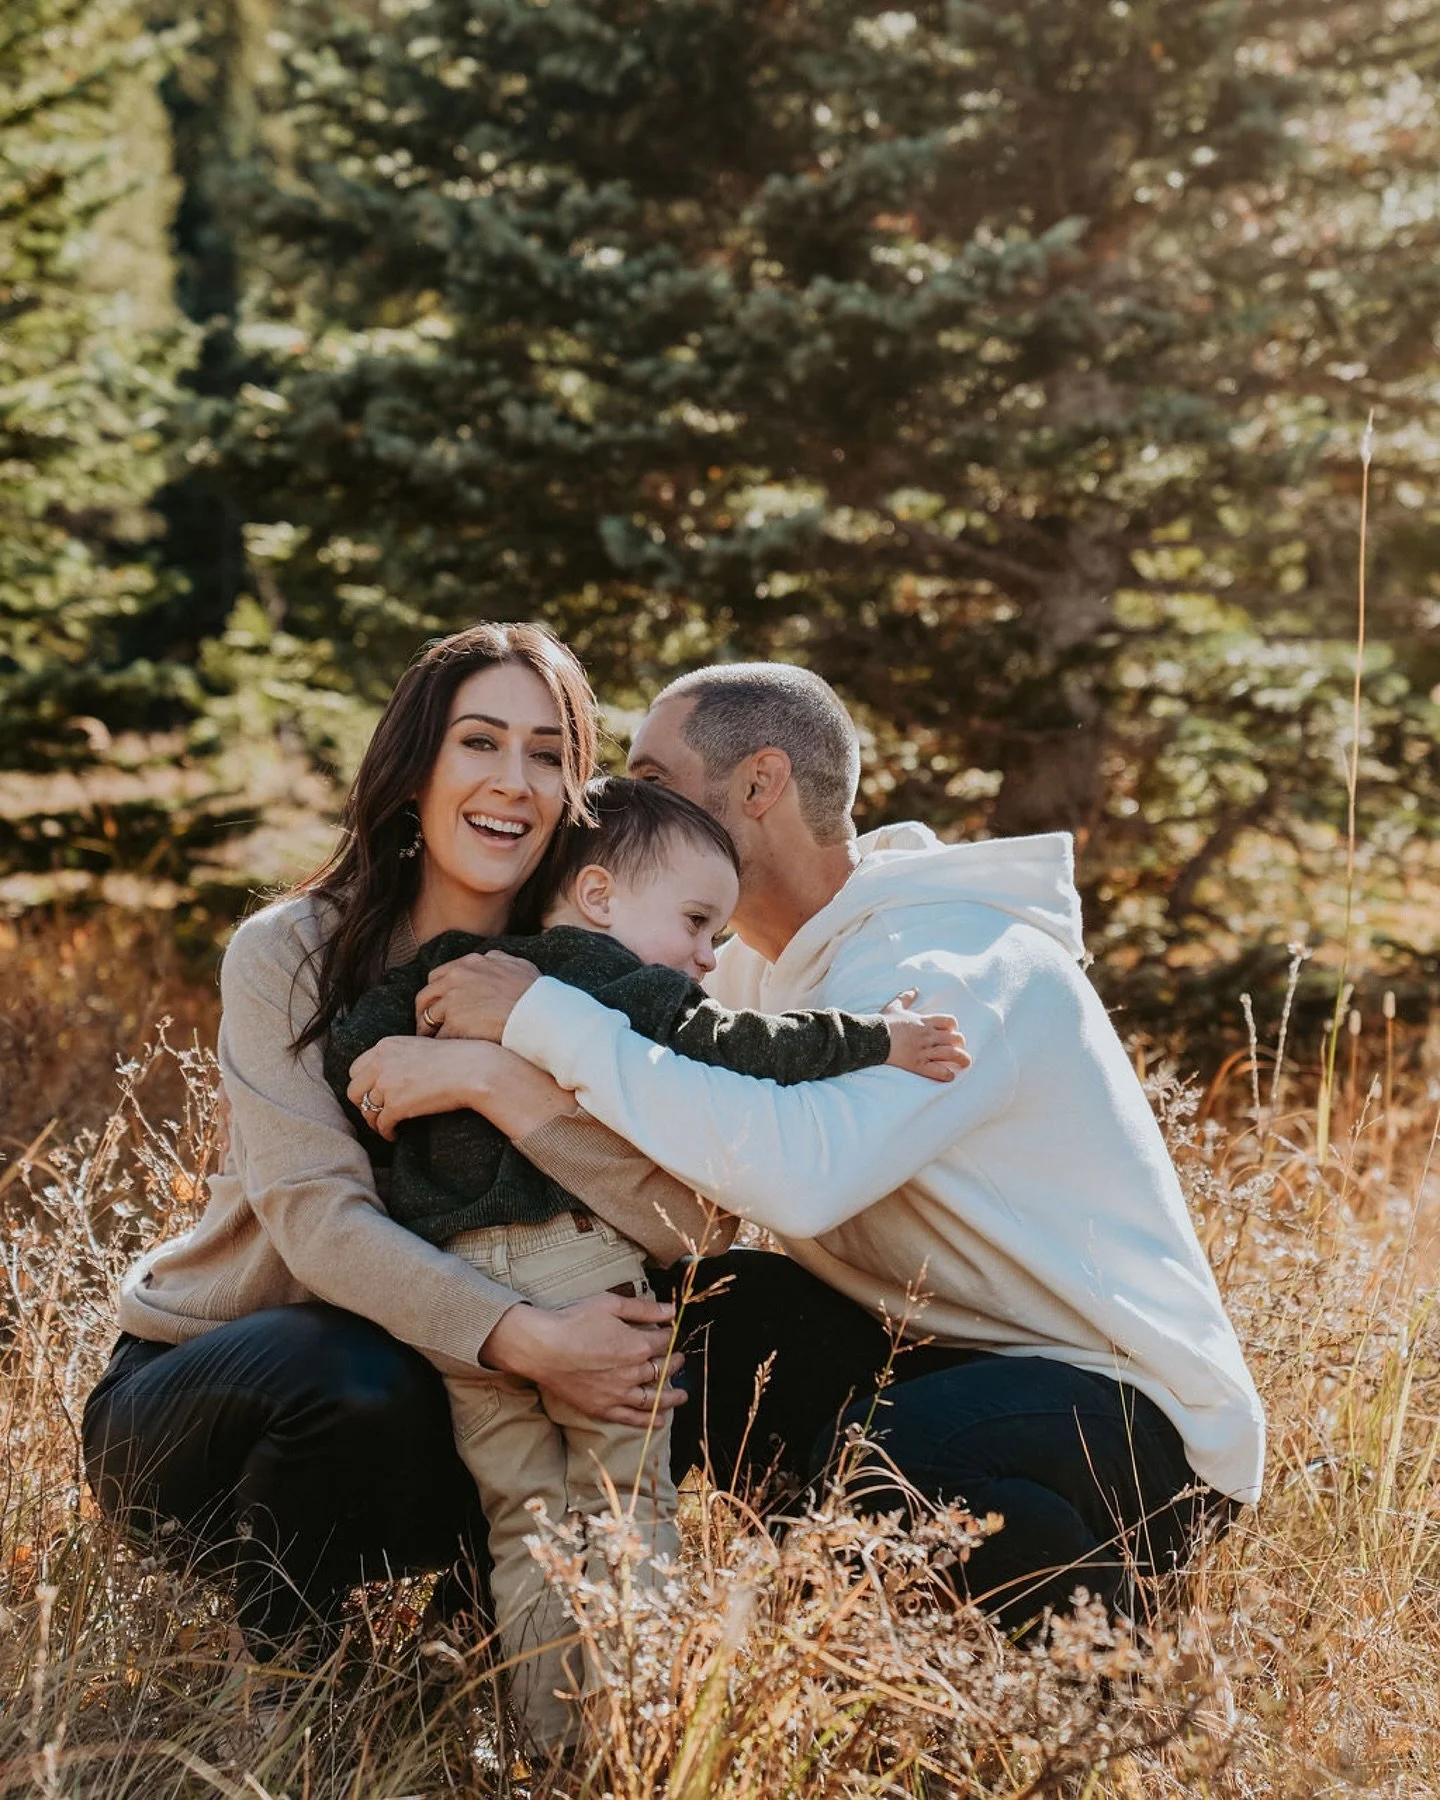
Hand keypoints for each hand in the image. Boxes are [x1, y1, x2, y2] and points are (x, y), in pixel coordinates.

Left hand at [347, 1036, 498, 1140]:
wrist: (473, 1069)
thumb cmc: (456, 1058)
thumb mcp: (419, 1047)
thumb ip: (398, 1058)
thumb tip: (390, 1078)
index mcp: (385, 1046)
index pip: (356, 1069)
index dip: (363, 1085)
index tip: (372, 1094)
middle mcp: (381, 1063)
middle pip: (354, 1090)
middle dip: (363, 1104)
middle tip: (376, 1112)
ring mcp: (387, 1084)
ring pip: (366, 1110)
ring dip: (374, 1121)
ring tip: (385, 1126)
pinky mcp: (396, 1105)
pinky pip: (381, 1124)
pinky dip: (386, 1133)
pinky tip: (395, 1134)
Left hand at [416, 950, 541, 1041]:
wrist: (540, 1014)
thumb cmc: (536, 993)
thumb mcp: (517, 965)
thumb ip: (498, 959)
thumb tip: (490, 959)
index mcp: (470, 963)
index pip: (439, 976)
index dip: (438, 992)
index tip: (441, 1005)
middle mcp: (457, 977)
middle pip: (426, 995)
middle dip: (425, 1011)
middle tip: (429, 1026)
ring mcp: (453, 1000)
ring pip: (428, 1016)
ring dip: (429, 1030)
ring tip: (433, 1043)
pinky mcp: (455, 1022)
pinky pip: (439, 1036)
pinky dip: (441, 1045)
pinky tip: (447, 1053)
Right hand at [481, 1291, 685, 1427]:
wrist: (543, 1348)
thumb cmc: (575, 1321)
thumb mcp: (611, 1305)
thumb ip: (644, 1309)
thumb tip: (672, 1311)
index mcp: (638, 1345)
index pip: (664, 1342)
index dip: (670, 1336)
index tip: (671, 1333)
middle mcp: (633, 1372)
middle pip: (662, 1369)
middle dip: (674, 1363)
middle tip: (679, 1360)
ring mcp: (619, 1393)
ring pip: (653, 1398)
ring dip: (671, 1397)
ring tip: (682, 1396)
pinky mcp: (603, 1408)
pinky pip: (631, 1418)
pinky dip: (647, 1420)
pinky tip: (659, 1420)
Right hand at [882, 989, 969, 1082]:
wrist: (873, 1036)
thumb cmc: (884, 1022)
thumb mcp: (895, 1006)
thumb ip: (906, 997)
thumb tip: (914, 989)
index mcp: (924, 1021)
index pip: (949, 1022)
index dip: (953, 1027)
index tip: (951, 1032)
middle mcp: (928, 1035)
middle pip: (954, 1038)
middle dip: (960, 1044)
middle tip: (960, 1049)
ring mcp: (924, 1050)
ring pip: (950, 1054)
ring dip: (961, 1059)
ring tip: (966, 1063)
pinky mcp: (917, 1064)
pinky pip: (937, 1070)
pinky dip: (946, 1074)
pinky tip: (950, 1076)